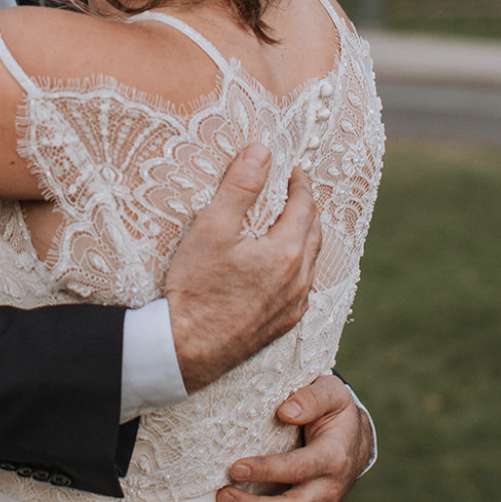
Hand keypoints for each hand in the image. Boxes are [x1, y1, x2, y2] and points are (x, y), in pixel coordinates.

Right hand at [164, 149, 319, 392]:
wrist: (185, 349)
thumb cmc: (195, 288)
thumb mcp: (212, 228)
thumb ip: (239, 186)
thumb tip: (262, 152)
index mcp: (287, 252)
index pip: (305, 205)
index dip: (300, 182)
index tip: (293, 168)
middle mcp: (299, 280)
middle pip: (315, 232)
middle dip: (306, 207)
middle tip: (292, 189)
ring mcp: (293, 305)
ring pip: (311, 261)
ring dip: (304, 236)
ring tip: (287, 221)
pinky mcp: (283, 324)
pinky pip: (302, 286)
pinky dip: (298, 265)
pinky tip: (278, 263)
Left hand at [215, 374, 373, 501]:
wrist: (354, 440)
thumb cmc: (335, 412)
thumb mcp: (331, 392)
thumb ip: (311, 397)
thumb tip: (286, 411)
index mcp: (333, 457)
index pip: (298, 469)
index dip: (265, 471)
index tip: (234, 467)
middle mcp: (329, 490)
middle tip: (222, 495)